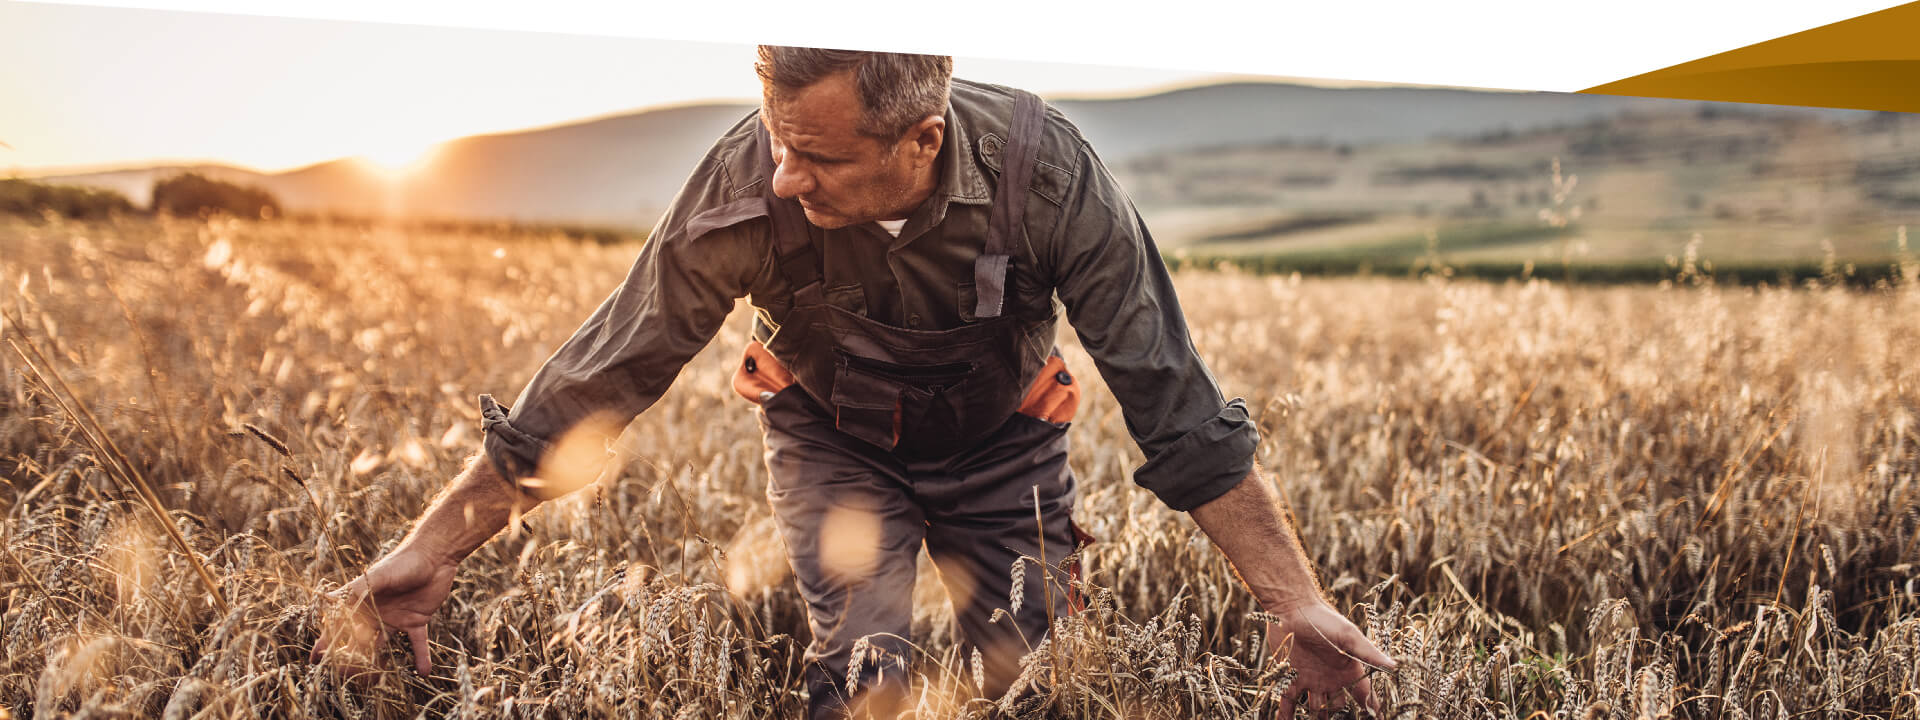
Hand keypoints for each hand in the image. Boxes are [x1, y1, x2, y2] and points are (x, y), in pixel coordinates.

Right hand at [311, 545, 457, 676]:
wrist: (435, 556)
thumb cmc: (403, 562)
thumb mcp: (379, 576)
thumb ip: (357, 590)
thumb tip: (328, 602)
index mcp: (361, 601)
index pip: (340, 624)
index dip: (327, 641)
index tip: (315, 660)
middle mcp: (375, 613)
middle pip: (358, 640)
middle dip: (349, 658)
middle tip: (342, 676)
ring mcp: (395, 619)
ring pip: (382, 646)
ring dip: (377, 663)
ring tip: (372, 681)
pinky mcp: (416, 621)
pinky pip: (417, 643)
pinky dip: (421, 657)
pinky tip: (424, 672)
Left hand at [1266, 601, 1396, 718]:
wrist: (1291, 608)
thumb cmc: (1323, 619)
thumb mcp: (1348, 636)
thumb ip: (1368, 653)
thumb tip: (1395, 666)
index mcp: (1348, 670)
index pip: (1365, 695)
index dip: (1372, 710)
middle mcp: (1332, 679)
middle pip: (1340, 708)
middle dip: (1341, 718)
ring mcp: (1311, 680)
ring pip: (1316, 709)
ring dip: (1316, 719)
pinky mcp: (1290, 678)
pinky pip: (1288, 702)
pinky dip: (1286, 715)